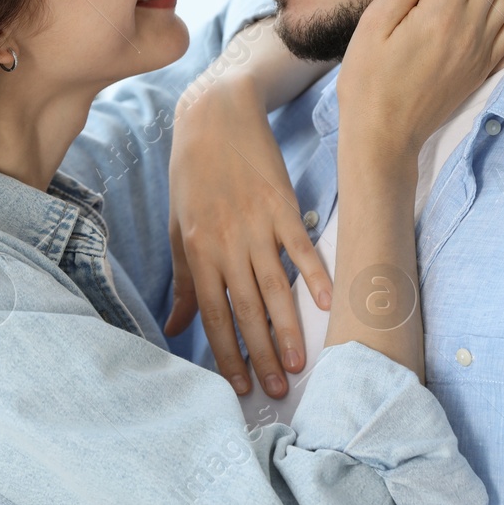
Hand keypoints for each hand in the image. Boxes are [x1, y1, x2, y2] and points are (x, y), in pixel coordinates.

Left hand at [166, 66, 331, 397]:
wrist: (214, 113)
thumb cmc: (192, 172)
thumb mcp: (178, 225)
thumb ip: (183, 279)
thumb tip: (174, 326)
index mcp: (198, 250)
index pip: (213, 313)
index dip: (226, 353)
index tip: (238, 386)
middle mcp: (226, 242)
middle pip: (246, 310)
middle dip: (260, 354)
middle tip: (277, 391)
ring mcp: (256, 224)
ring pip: (274, 287)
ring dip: (288, 329)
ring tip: (300, 364)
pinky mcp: (283, 205)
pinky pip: (300, 247)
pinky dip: (315, 274)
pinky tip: (329, 302)